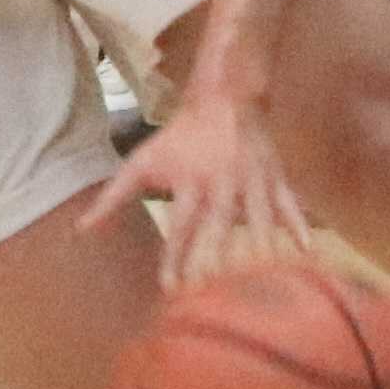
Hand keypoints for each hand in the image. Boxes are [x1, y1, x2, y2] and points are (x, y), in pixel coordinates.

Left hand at [79, 88, 312, 291]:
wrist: (223, 98)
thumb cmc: (178, 138)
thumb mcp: (142, 162)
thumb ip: (113, 198)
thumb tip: (81, 230)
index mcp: (190, 183)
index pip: (180, 227)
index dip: (175, 257)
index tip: (169, 289)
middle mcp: (222, 183)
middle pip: (219, 225)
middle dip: (217, 256)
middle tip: (213, 290)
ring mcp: (252, 180)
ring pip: (259, 216)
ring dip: (261, 244)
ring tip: (263, 275)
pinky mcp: (274, 177)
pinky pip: (290, 204)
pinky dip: (299, 225)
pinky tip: (308, 252)